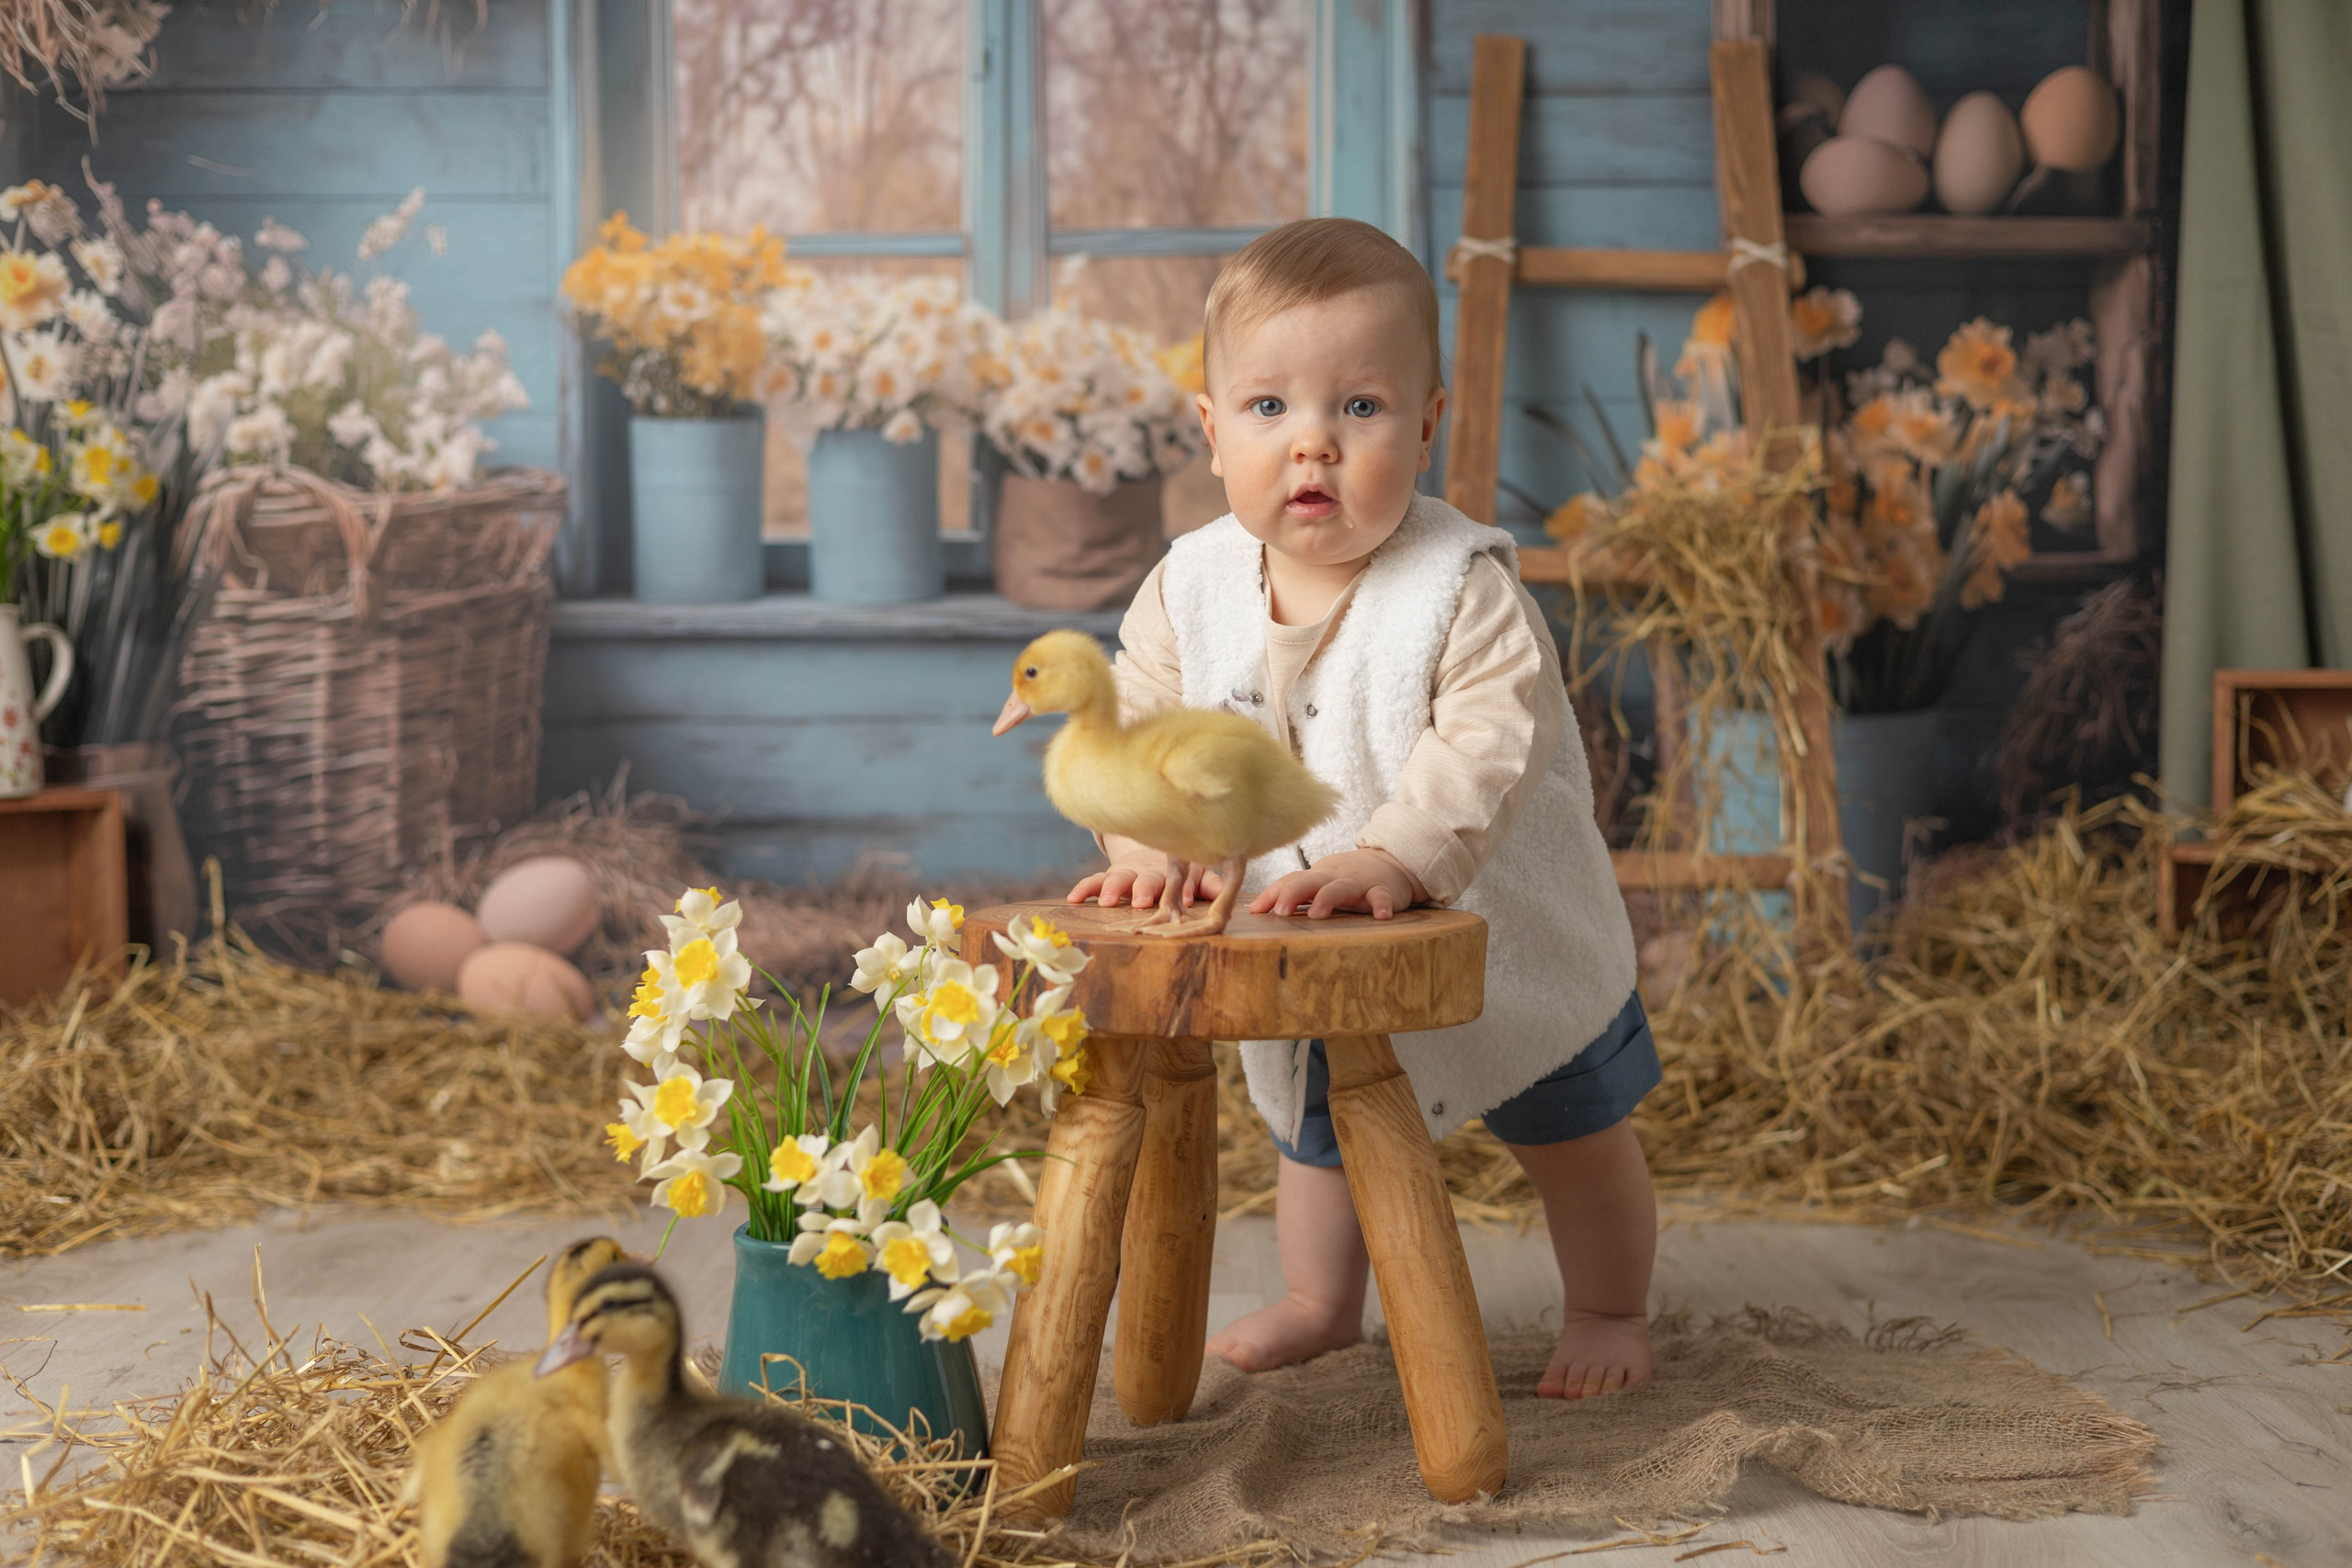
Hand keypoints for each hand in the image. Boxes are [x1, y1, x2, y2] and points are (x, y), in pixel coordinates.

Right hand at [1068, 852, 1222, 909]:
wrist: (1150, 847)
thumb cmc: (1178, 865)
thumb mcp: (1197, 872)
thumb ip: (1208, 884)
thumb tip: (1225, 894)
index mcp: (1170, 872)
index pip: (1177, 880)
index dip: (1181, 888)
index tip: (1184, 899)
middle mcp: (1146, 871)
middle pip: (1146, 880)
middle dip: (1144, 890)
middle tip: (1144, 901)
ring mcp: (1126, 873)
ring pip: (1118, 879)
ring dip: (1113, 890)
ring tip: (1108, 902)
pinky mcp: (1108, 877)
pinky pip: (1094, 880)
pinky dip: (1084, 888)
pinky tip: (1073, 899)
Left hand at [1249, 848, 1423, 920]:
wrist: (1390, 861)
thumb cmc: (1346, 877)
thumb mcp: (1320, 881)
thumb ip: (1294, 893)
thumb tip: (1255, 909)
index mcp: (1317, 876)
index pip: (1290, 881)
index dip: (1271, 893)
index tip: (1254, 911)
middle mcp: (1334, 877)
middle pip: (1309, 881)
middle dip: (1292, 894)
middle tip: (1280, 912)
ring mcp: (1358, 883)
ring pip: (1340, 888)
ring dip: (1327, 898)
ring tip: (1316, 914)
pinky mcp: (1383, 890)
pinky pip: (1381, 896)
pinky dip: (1382, 905)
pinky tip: (1382, 917)